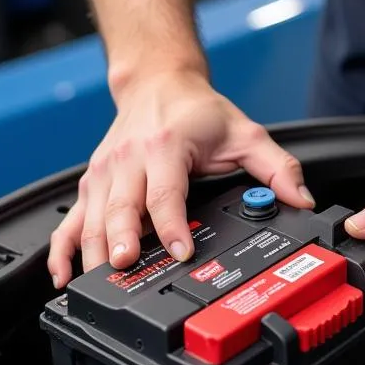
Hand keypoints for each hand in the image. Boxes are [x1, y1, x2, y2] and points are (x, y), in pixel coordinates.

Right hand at [48, 72, 313, 286]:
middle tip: (125, 267)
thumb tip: (301, 200)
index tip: (180, 251)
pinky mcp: (92, 183)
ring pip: (91, 217)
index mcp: (166, 146)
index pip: (166, 192)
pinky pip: (70, 221)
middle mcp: (129, 158)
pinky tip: (63, 276)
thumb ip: (277, 168)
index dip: (172, 224)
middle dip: (122, 239)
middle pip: (121, 207)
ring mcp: (104, 172)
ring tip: (98, 282)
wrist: (159, 82)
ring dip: (92, 251)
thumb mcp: (245, 133)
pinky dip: (62, 250)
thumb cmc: (198, 111)